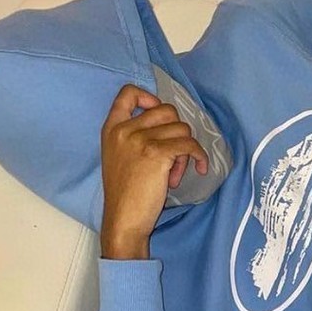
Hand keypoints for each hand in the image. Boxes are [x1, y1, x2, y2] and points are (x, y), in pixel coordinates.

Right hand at [99, 83, 209, 259]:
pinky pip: (189, 145)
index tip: (162, 119)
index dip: (150, 98)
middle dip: (177, 133)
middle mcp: (125, 129)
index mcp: (112, 128)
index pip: (128, 93)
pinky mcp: (158, 154)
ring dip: (186, 151)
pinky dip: (199, 156)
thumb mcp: (119, 157)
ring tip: (176, 173)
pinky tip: (199, 169)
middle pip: (166, 111)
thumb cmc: (125, 195)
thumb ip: (133, 138)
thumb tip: (168, 129)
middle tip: (174, 158)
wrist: (124, 218)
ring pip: (181, 129)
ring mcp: (141, 140)